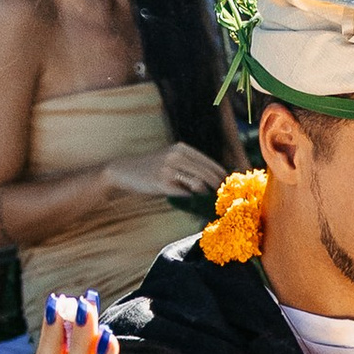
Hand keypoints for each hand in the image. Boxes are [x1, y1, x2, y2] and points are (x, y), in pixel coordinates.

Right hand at [105, 143, 223, 204]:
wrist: (125, 170)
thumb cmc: (151, 168)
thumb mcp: (170, 158)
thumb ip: (189, 165)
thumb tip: (214, 180)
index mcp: (181, 148)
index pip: (210, 163)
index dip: (221, 176)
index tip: (228, 187)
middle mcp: (176, 155)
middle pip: (207, 174)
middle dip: (218, 188)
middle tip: (223, 199)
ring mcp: (169, 169)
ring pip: (199, 184)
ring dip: (207, 195)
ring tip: (210, 203)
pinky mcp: (162, 183)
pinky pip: (185, 194)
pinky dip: (192, 200)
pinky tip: (195, 205)